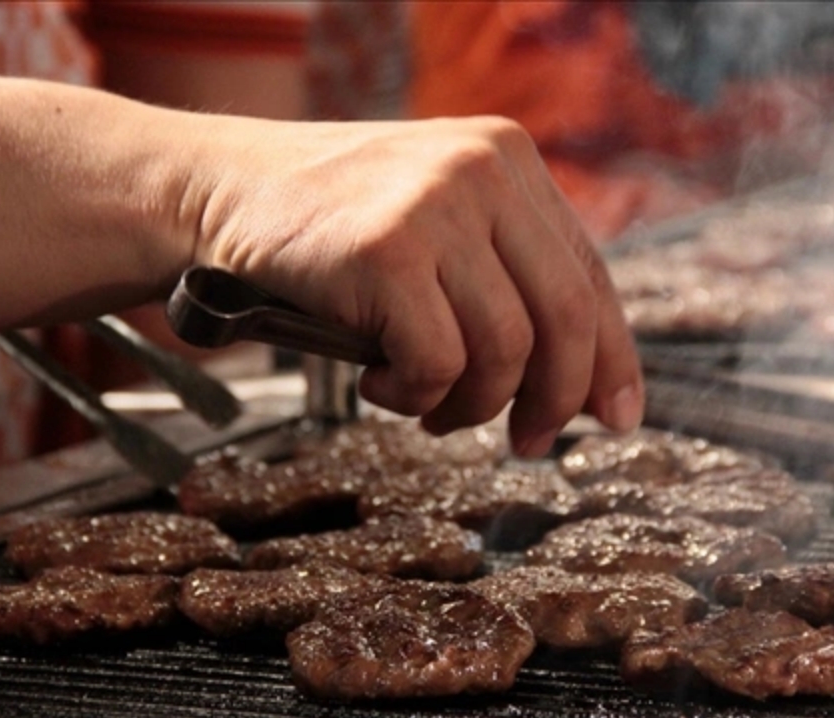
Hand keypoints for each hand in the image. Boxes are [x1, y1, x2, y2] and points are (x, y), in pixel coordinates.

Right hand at [178, 115, 644, 454]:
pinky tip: (378, 385)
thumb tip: (575, 379)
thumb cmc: (329, 226)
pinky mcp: (388, 251)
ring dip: (470, 405)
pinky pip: (439, 362)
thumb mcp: (434, 222)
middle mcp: (483, 170)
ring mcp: (434, 206)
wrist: (218, 193)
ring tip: (427, 408)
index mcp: (508, 158)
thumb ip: (502, 273)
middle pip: (564, 317)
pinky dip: (415, 396)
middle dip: (555, 399)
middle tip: (529, 444)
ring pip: (505, 349)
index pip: (587, 273)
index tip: (615, 416)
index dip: (611, 357)